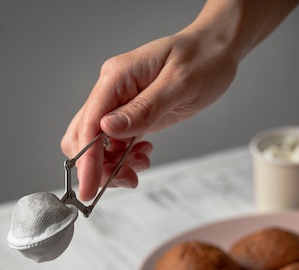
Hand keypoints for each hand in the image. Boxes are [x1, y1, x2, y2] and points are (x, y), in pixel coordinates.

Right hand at [61, 27, 237, 200]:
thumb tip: (107, 129)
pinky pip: (113, 145)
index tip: (89, 189)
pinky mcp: (129, 115)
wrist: (215, 51)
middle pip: (83, 138)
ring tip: (140, 167)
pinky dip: (122, 159)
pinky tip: (142, 156)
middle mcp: (111, 91)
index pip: (88, 124)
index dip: (86, 160)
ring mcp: (118, 105)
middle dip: (99, 167)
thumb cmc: (202, 60)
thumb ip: (143, 109)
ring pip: (96, 146)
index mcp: (116, 78)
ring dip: (113, 166)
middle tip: (127, 179)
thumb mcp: (179, 84)